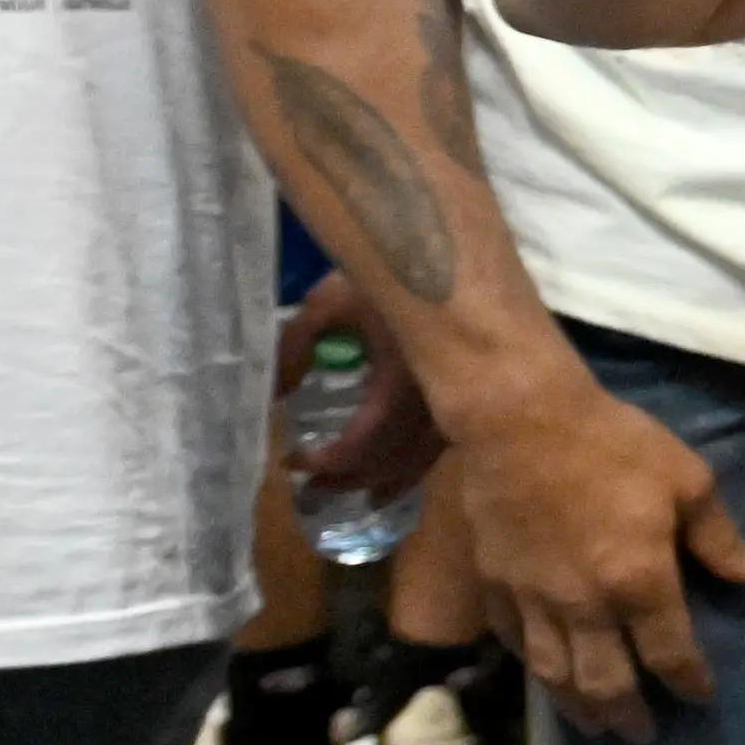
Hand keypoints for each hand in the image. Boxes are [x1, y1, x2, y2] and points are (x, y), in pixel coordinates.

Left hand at [277, 269, 447, 495]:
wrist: (445, 248)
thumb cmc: (384, 273)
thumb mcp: (327, 302)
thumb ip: (294, 348)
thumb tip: (275, 395)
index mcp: (401, 382)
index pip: (363, 443)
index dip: (327, 461)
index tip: (292, 461)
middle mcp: (436, 400)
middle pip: (394, 462)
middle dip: (351, 480)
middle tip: (314, 489)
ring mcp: (458, 398)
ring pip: (424, 459)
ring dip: (388, 480)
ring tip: (361, 496)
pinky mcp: (470, 391)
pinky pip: (441, 443)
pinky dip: (415, 464)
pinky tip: (402, 470)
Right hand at [447, 372, 744, 739]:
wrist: (519, 421)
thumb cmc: (614, 444)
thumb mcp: (687, 479)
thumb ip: (717, 536)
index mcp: (639, 581)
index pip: (669, 652)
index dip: (687, 681)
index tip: (700, 697)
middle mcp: (585, 605)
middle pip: (606, 681)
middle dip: (628, 714)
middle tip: (641, 736)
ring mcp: (534, 600)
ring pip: (556, 675)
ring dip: (579, 708)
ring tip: (595, 728)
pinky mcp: (496, 587)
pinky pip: (516, 644)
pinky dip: (534, 670)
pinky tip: (545, 680)